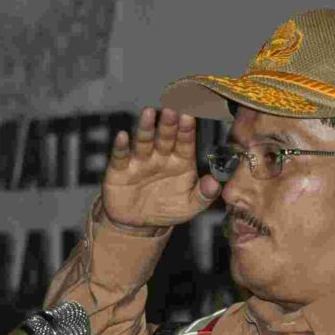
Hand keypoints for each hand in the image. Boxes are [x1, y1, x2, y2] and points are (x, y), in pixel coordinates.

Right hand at [101, 107, 221, 229]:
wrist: (138, 224)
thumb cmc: (167, 209)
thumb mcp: (189, 206)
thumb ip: (204, 195)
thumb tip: (214, 183)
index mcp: (180, 161)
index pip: (185, 142)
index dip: (187, 130)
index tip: (189, 116)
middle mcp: (161, 156)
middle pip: (165, 137)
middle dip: (168, 124)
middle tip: (171, 109)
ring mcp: (140, 161)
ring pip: (144, 141)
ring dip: (145, 127)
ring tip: (148, 113)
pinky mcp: (120, 169)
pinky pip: (121, 156)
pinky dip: (121, 146)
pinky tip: (122, 136)